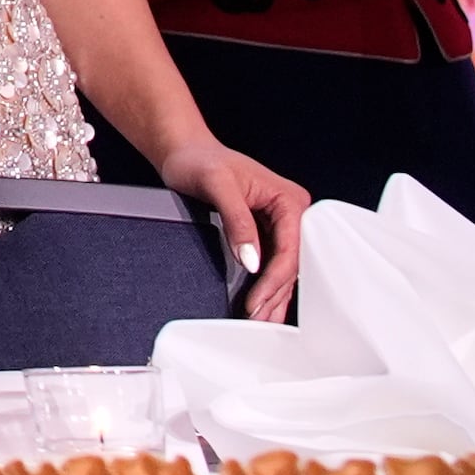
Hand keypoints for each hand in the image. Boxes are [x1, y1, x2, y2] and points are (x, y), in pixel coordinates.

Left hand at [151, 135, 309, 318]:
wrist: (184, 151)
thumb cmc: (199, 160)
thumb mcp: (217, 184)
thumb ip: (238, 221)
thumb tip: (252, 260)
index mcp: (289, 199)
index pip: (290, 250)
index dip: (274, 280)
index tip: (256, 302)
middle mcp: (290, 213)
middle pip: (291, 264)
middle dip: (274, 295)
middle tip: (257, 321)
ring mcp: (280, 224)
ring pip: (283, 269)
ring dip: (273, 297)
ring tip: (260, 322)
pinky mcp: (266, 233)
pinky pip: (272, 264)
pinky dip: (267, 287)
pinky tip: (262, 306)